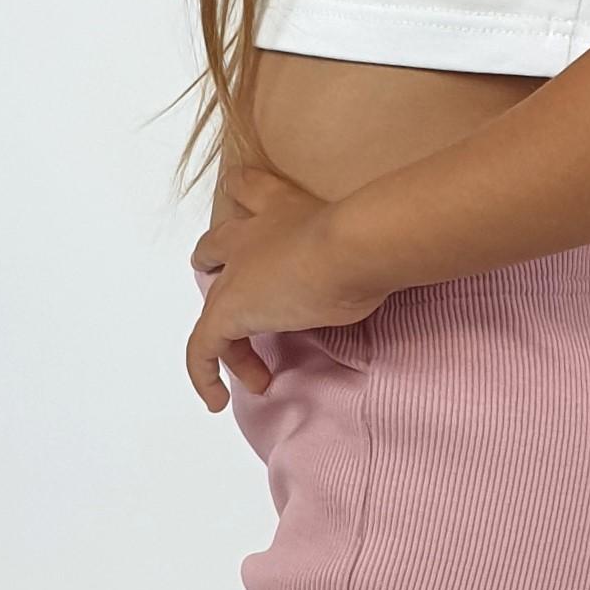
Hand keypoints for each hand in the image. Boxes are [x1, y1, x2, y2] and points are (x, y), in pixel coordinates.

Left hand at [184, 160, 386, 409]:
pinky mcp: (227, 311)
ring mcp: (234, 273)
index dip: (242, 199)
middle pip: (215, 247)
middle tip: (233, 295)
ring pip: (214, 309)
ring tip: (254, 376)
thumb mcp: (362, 237)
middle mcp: (250, 234)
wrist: (351, 245)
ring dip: (230, 345)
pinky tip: (216, 400)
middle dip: (217, 267)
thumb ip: (360, 249)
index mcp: (282, 207)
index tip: (239, 202)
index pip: (249, 189)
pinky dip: (204, 375)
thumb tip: (388, 266)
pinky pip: (202, 349)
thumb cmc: (367, 239)